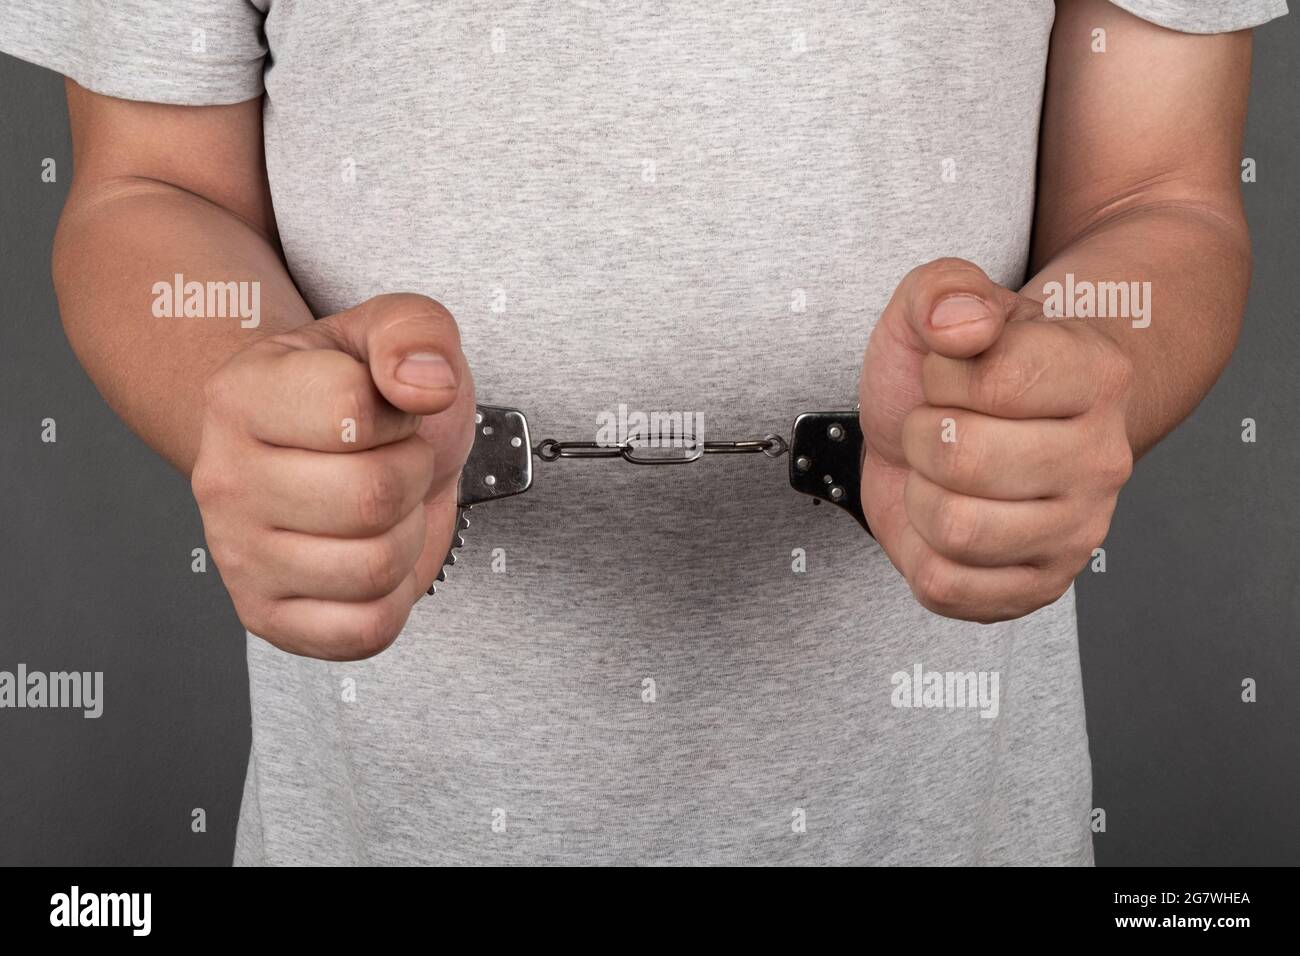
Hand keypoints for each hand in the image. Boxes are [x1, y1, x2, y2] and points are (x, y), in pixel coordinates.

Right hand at [191, 293, 475, 658]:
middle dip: (410, 475)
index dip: (399, 412)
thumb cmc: (365, 398)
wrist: (338, 454)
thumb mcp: (394, 332)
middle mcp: (223, 479)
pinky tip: (371, 554)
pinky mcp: (268, 618)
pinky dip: (393, 596)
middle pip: (371, 497)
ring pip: (374, 567)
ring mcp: (238, 556)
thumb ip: (416, 331)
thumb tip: (426, 385)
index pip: (351, 411)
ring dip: (404, 534)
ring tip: (380, 506)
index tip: (385, 410)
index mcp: (241, 395)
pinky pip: (365, 630)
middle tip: (389, 461)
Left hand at [858, 258, 1134, 622]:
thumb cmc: (955, 370)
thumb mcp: (936, 304)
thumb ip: (941, 291)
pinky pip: (946, 585)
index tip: (952, 372)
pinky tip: (943, 519)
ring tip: (942, 474)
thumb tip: (959, 323)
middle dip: (924, 436)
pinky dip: (920, 551)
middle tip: (942, 427)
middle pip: (963, 458)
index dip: (945, 374)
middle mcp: (1103, 459)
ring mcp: (1077, 531)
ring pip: (954, 529)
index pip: (996, 380)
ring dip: (922, 495)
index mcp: (1097, 376)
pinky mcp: (1039, 587)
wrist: (955, 429)